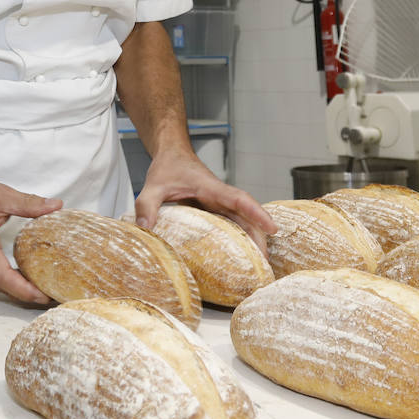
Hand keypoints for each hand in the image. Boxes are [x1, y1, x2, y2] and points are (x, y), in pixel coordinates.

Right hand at [0, 176, 62, 303]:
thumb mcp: (2, 196)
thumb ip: (29, 203)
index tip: (45, 296)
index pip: (3, 277)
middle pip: (5, 287)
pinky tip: (34, 281)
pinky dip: (16, 284)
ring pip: (2, 287)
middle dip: (30, 295)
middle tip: (58, 294)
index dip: (25, 290)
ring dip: (24, 291)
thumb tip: (56, 206)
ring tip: (51, 290)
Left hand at [134, 149, 277, 251]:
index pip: (240, 200)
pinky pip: (231, 223)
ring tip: (257, 263)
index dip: (257, 214)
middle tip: (264, 261)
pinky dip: (239, 237)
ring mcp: (218, 204)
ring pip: (242, 220)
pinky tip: (239, 254)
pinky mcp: (214, 210)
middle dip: (259, 235)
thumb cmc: (167, 167)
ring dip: (251, 238)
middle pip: (247, 215)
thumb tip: (145, 228)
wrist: (171, 155)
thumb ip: (148, 205)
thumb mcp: (153, 185)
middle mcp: (220, 197)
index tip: (272, 229)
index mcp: (211, 188)